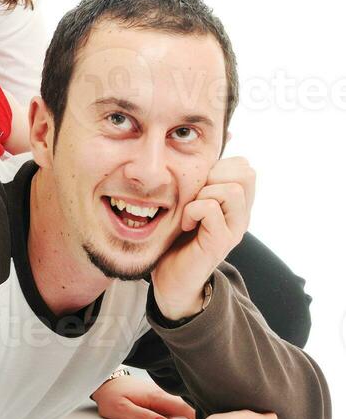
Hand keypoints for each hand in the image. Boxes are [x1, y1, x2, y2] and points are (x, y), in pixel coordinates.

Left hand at [91, 375, 195, 418]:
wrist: (103, 383)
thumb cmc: (111, 397)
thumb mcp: (123, 411)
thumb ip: (144, 417)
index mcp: (155, 396)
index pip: (182, 407)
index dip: (197, 416)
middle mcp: (160, 394)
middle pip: (186, 406)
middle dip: (200, 416)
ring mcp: (159, 395)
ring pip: (181, 406)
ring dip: (193, 415)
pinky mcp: (156, 398)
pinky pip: (174, 406)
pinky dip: (184, 413)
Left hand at [151, 156, 255, 319]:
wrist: (171, 278)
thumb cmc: (178, 236)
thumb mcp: (191, 199)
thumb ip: (202, 178)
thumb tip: (221, 140)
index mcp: (237, 203)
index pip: (244, 166)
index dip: (219, 166)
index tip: (198, 185)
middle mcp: (242, 215)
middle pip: (246, 173)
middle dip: (214, 175)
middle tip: (195, 195)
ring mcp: (234, 229)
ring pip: (232, 189)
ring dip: (203, 193)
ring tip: (190, 211)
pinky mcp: (221, 242)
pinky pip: (211, 208)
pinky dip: (192, 211)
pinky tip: (185, 224)